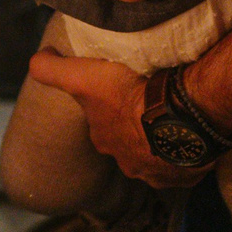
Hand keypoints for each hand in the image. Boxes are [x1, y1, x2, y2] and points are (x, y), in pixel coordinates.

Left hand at [23, 54, 206, 188]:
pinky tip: (193, 134)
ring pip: (158, 154)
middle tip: (151, 104)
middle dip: (136, 128)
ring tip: (175, 117)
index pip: (102, 126)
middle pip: (130, 142)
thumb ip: (51, 69)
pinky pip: (185, 163)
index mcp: (104, 140)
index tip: (123, 94)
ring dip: (163, 140)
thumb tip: (38, 58)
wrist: (180, 115)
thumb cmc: (127, 96)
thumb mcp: (80, 76)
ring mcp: (158, 172)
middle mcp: (128, 162)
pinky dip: (188, 151)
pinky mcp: (186, 174)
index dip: (109, 110)